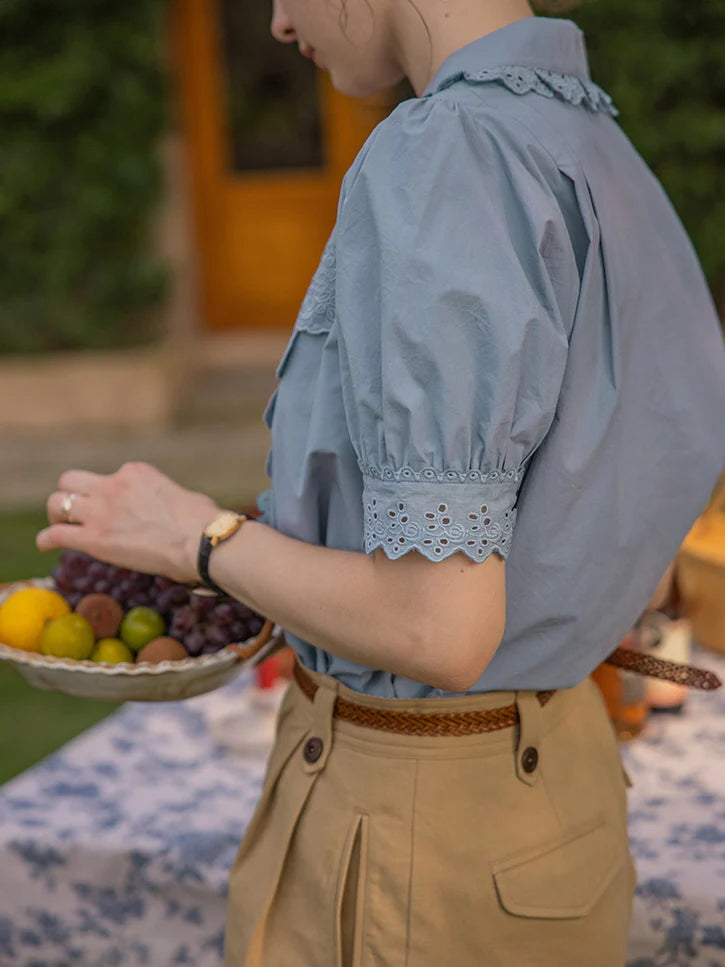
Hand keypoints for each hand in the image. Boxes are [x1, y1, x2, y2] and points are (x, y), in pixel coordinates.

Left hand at [37, 462, 220, 583]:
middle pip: (71, 480)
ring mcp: (100, 510)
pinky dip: (47, 539)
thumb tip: (171, 512)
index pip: (111, 476)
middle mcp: (112, 484)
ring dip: (57, 514)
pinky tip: (47, 544)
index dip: (110, 495)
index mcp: (135, 472)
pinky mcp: (93, 538)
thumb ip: (164, 498)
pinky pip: (55, 534)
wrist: (199, 541)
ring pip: (57, 502)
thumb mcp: (182, 495)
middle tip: (75, 512)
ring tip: (61, 526)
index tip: (118, 511)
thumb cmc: (203, 523)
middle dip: (70, 494)